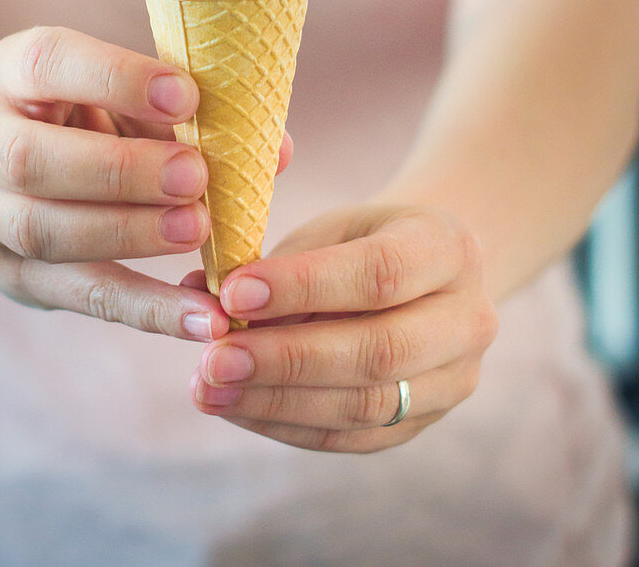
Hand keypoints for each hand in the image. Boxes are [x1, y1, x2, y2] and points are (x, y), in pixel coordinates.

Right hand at [0, 25, 263, 339]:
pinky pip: (81, 296)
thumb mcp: (115, 93)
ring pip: (45, 232)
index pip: (48, 62)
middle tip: (195, 176)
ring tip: (200, 232)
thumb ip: (181, 113)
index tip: (185, 94)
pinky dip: (148, 310)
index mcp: (12, 72)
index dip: (115, 78)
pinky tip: (205, 318)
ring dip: (130, 235)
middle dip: (119, 170)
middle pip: (32, 160)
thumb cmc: (80, 116)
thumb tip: (275, 152)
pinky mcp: (16, 275)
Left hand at [187, 203, 497, 449]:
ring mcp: (455, 378)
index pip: (381, 273)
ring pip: (367, 405)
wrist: (423, 274)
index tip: (233, 293)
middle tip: (212, 359)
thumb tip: (199, 294)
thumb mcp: (331, 229)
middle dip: (286, 358)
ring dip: (277, 402)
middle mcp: (468, 317)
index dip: (304, 286)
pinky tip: (238, 407)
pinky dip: (288, 425)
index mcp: (448, 247)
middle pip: (379, 350)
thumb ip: (276, 262)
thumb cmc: (362, 241)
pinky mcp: (426, 421)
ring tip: (209, 389)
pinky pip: (354, 437)